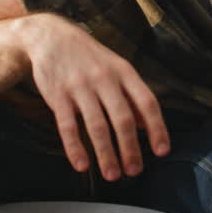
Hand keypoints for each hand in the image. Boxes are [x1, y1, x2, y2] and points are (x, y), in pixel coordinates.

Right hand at [12, 13, 169, 181]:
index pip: (147, 102)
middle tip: (134, 171)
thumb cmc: (88, 57)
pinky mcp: (58, 95)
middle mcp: (104, 79)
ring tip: (112, 175)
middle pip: (123, 118)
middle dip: (130, 148)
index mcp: (124, 72)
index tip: (161, 151)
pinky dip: (75, 148)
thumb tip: (148, 126)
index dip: (157, 128)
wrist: (50, 37)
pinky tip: (82, 165)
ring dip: (106, 154)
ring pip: (97, 126)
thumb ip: (131, 95)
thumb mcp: (115, 68)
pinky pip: (68, 126)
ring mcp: (80, 86)